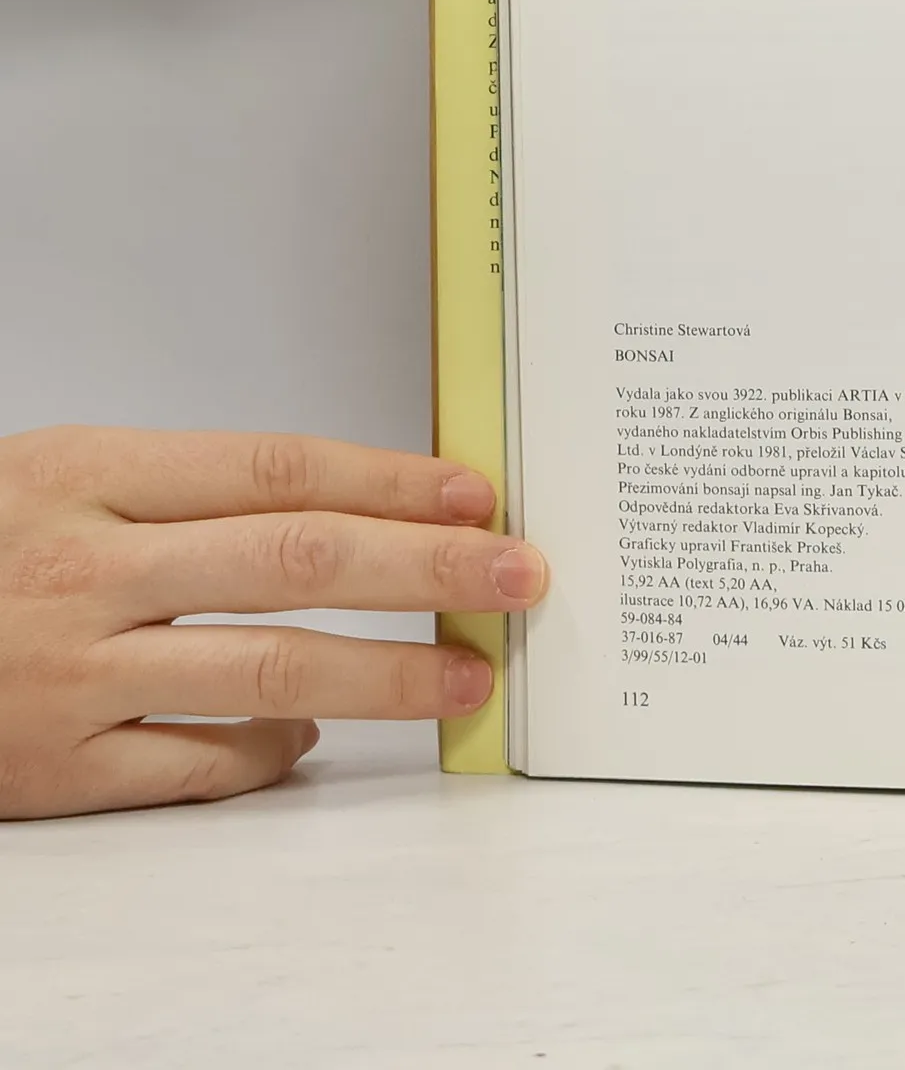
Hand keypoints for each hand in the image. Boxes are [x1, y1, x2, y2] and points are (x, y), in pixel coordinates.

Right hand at [0, 425, 545, 818]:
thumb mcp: (66, 477)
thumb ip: (197, 492)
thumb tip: (362, 509)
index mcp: (90, 475)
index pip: (278, 467)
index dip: (391, 480)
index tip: (478, 496)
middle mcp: (85, 572)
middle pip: (295, 560)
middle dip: (427, 569)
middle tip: (520, 575)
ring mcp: (69, 676)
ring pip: (266, 669)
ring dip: (388, 674)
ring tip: (470, 674)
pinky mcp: (50, 770)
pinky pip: (197, 763)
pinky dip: (274, 751)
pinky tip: (319, 736)